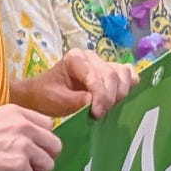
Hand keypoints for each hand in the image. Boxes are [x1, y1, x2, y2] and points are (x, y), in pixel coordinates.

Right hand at [0, 105, 61, 170]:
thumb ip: (13, 128)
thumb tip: (30, 147)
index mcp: (16, 111)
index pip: (47, 126)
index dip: (40, 142)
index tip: (29, 151)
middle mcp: (23, 124)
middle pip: (55, 146)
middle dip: (42, 160)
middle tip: (25, 168)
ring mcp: (23, 144)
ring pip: (48, 165)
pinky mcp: (19, 164)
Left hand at [16, 47, 136, 118]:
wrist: (41, 95)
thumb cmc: (46, 96)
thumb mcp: (57, 100)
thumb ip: (76, 100)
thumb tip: (94, 101)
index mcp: (75, 58)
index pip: (96, 76)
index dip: (100, 96)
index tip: (96, 113)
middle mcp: (90, 57)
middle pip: (112, 75)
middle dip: (108, 98)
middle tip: (98, 114)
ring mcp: (101, 63)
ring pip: (123, 74)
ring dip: (119, 94)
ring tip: (105, 108)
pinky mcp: (110, 72)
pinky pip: (128, 74)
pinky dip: (128, 86)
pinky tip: (118, 98)